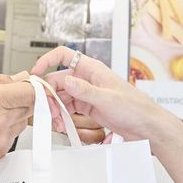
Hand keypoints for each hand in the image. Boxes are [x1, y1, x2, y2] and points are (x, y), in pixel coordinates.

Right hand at [0, 76, 37, 173]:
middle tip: (7, 98)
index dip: (31, 86)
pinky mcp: (0, 152)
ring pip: (24, 121)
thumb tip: (19, 77)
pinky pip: (14, 136)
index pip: (29, 91)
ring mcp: (0, 139)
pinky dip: (6, 130)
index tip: (27, 85)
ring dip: (15, 115)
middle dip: (22, 99)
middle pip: (31, 106)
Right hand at [28, 45, 175, 142]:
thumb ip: (84, 90)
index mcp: (93, 70)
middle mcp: (88, 80)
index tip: (36, 72)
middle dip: (50, 94)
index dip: (47, 60)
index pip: (64, 56)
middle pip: (59, 81)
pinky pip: (70, 108)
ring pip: (62, 96)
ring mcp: (88, 94)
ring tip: (56, 120)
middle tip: (47, 109)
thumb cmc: (135, 108)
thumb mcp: (107, 99)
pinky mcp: (89, 108)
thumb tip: (66, 81)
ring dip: (56, 108)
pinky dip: (63, 115)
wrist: (147, 127)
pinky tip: (63, 123)